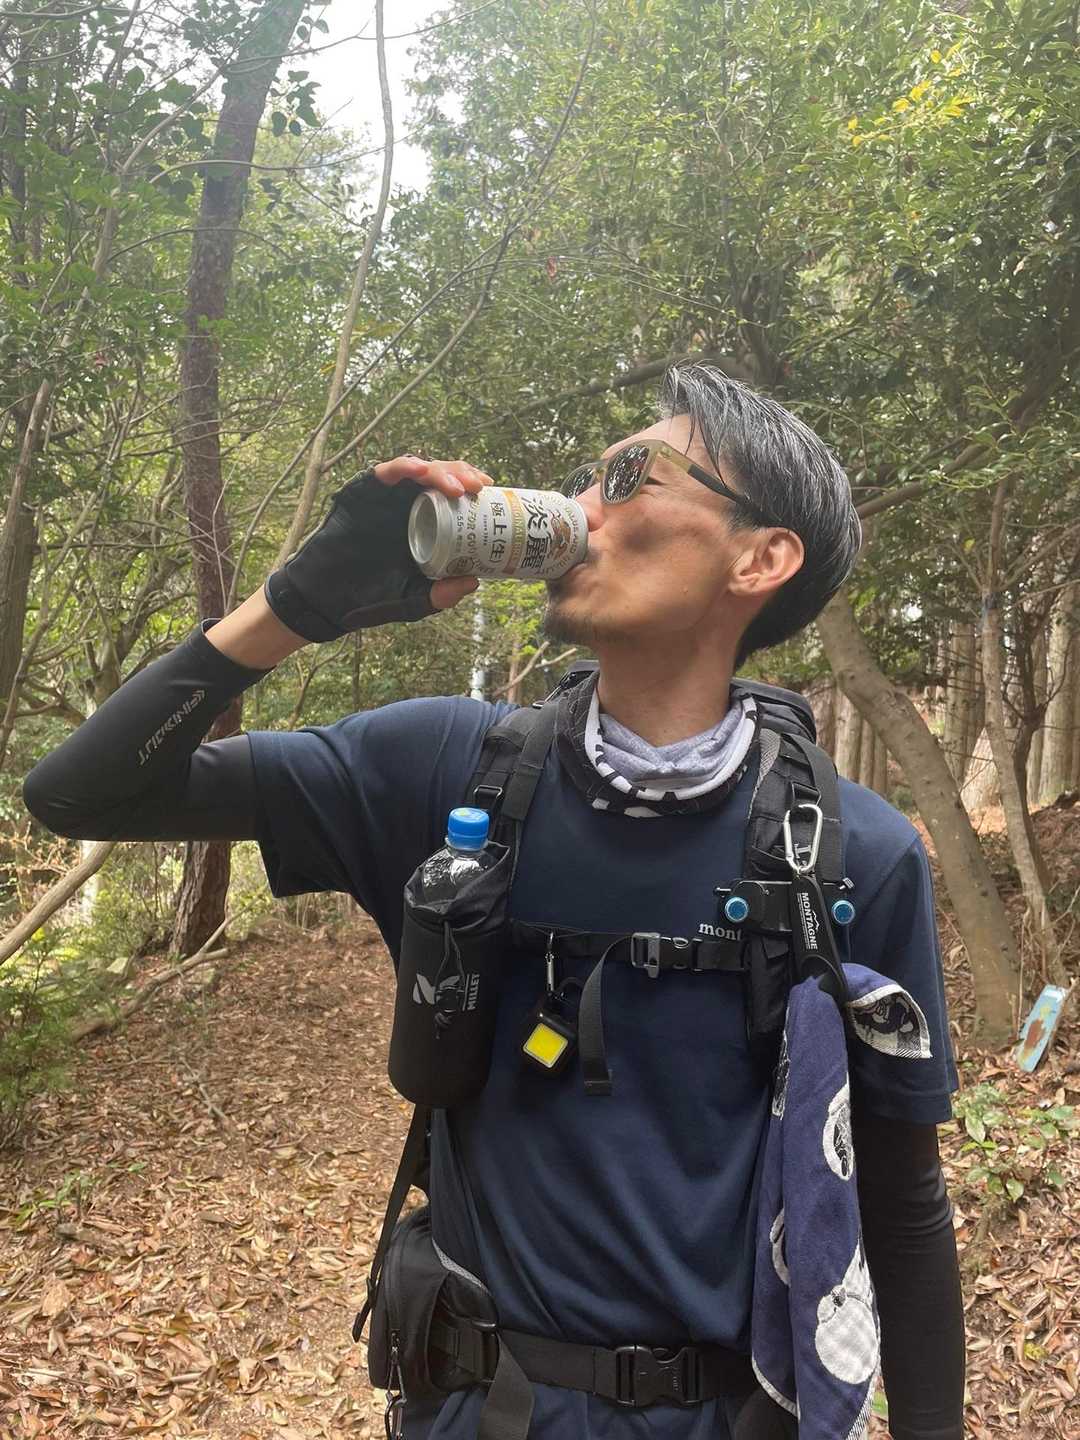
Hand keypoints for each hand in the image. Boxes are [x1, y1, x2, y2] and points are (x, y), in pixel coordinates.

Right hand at [372, 455, 494, 611]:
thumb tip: (473, 582)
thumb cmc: (372, 597)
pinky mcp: (362, 492)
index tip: (490, 492)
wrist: (329, 599)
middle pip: (440, 476)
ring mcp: (385, 497)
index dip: (472, 487)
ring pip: (417, 469)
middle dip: (462, 475)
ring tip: (456, 486)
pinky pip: (384, 472)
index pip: (452, 495)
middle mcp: (407, 505)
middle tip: (478, 487)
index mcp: (424, 522)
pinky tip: (419, 470)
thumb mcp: (414, 600)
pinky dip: (402, 467)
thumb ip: (440, 595)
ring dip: (440, 471)